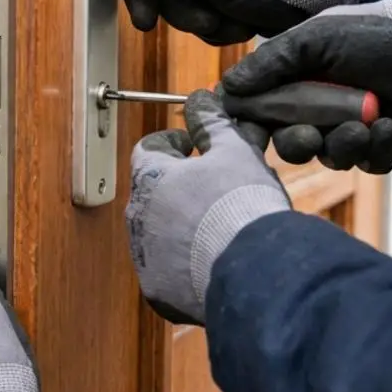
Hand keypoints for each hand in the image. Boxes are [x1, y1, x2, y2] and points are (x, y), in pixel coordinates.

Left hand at [127, 90, 291, 324]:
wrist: (254, 271)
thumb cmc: (240, 205)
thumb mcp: (233, 151)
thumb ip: (212, 123)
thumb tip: (201, 99)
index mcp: (149, 177)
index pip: (148, 148)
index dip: (172, 142)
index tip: (192, 144)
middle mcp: (136, 217)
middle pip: (152, 193)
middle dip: (178, 185)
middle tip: (212, 185)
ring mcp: (144, 257)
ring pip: (158, 234)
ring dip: (181, 226)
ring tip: (218, 225)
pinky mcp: (158, 292)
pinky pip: (168, 271)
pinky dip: (186, 264)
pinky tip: (214, 260)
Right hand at [219, 0, 391, 173]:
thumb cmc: (377, 34)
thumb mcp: (317, 38)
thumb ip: (271, 61)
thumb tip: (226, 88)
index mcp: (297, 80)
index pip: (260, 112)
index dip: (251, 126)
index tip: (248, 134)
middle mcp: (320, 107)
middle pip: (290, 143)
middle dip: (298, 143)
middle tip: (310, 136)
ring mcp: (351, 128)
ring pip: (329, 157)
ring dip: (344, 144)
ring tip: (365, 125)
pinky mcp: (383, 146)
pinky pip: (368, 164)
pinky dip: (377, 148)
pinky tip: (390, 125)